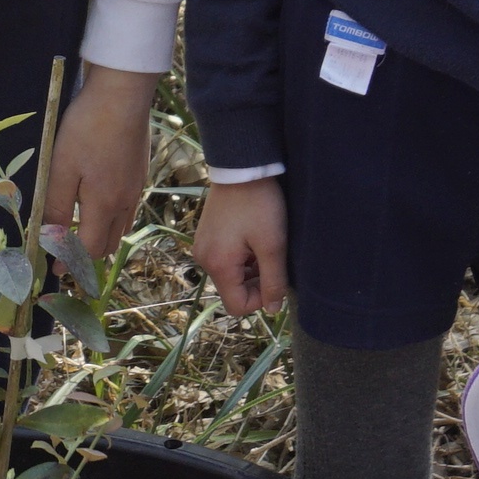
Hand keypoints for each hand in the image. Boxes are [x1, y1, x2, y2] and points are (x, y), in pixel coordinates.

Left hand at [39, 65, 159, 287]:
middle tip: (68, 256)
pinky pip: (128, 207)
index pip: (90, 248)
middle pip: (109, 241)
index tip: (57, 271)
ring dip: (104, 237)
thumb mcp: (61, 168)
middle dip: (88, 254)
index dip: (72, 262)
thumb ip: (57, 206)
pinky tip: (103, 206)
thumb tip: (50, 240)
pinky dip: (115, 217)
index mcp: (105, 204)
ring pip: (122, 225)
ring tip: (84, 236)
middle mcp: (125, 201)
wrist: (121, 93)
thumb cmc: (87, 129)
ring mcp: (136, 185)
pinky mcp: (140, 170)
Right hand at [193, 176, 291, 317]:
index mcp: (218, 265)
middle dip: (256, 282)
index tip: (275, 277)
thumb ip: (274, 281)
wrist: (241, 167)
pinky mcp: (206, 236)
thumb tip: (274, 310)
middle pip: (233, 290)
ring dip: (250, 268)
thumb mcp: (273, 245)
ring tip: (263, 244)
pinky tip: (253, 236)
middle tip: (272, 258)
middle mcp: (204, 259)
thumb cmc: (259, 205)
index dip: (260, 299)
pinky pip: (225, 259)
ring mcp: (203, 247)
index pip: (236, 306)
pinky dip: (242, 256)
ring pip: (231, 275)